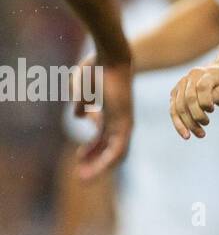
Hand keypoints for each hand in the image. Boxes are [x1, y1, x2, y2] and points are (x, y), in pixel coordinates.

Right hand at [71, 57, 131, 179]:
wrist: (110, 56)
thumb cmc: (96, 68)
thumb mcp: (82, 89)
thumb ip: (82, 103)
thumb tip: (80, 116)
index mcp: (109, 112)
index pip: (103, 137)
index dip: (91, 150)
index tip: (78, 157)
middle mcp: (119, 119)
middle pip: (110, 148)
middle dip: (95, 163)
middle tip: (80, 175)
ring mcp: (124, 121)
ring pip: (116, 153)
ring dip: (100, 168)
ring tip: (83, 178)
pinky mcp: (125, 122)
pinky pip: (119, 149)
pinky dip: (107, 162)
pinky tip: (95, 171)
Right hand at [169, 64, 218, 139]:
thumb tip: (204, 105)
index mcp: (207, 72)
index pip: (202, 87)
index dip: (206, 101)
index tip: (213, 110)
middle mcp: (190, 76)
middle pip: (188, 98)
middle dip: (196, 116)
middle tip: (207, 124)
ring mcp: (181, 84)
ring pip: (178, 107)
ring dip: (188, 123)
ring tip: (201, 135)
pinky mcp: (175, 94)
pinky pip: (173, 111)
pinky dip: (179, 124)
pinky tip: (186, 135)